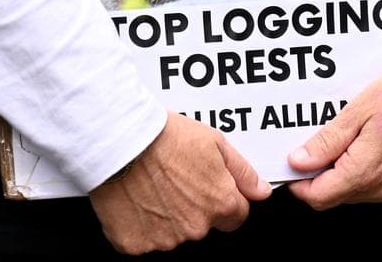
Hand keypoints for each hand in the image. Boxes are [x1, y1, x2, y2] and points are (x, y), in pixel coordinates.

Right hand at [89, 111, 271, 254]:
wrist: (120, 140)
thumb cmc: (164, 136)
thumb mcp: (215, 142)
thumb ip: (243, 171)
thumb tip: (261, 191)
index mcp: (219, 204)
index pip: (236, 216)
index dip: (222, 198)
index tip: (205, 185)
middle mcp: (195, 227)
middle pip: (202, 225)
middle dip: (192, 207)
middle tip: (173, 180)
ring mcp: (164, 239)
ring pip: (172, 233)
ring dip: (166, 217)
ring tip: (151, 185)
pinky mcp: (134, 244)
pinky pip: (142, 238)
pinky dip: (139, 224)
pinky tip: (135, 198)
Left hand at [286, 53, 381, 209]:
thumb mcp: (356, 110)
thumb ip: (326, 142)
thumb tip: (299, 162)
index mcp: (368, 170)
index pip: (320, 197)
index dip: (301, 184)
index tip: (296, 167)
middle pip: (341, 196)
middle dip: (326, 176)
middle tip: (326, 146)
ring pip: (364, 193)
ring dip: (352, 175)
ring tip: (358, 141)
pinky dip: (377, 174)